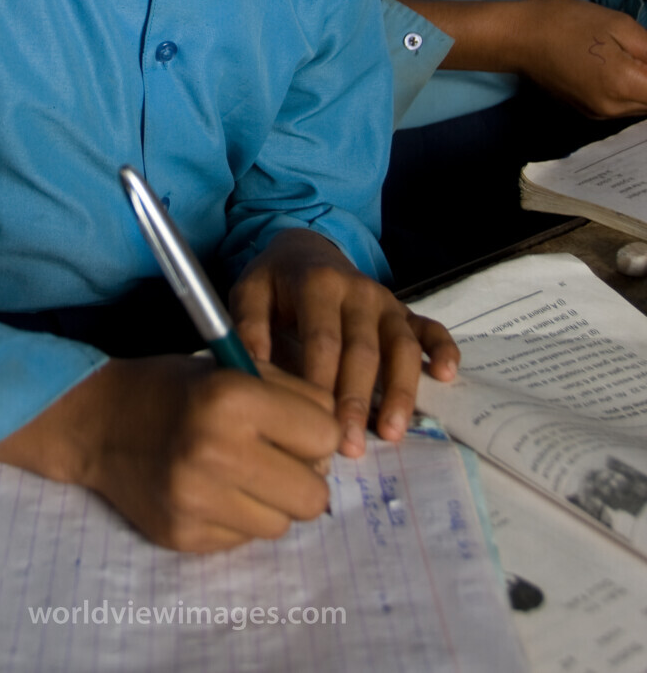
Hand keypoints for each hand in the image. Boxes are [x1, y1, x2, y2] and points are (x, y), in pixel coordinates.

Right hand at [0, 352, 339, 552]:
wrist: (99, 422)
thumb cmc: (176, 388)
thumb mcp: (233, 367)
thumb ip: (293, 396)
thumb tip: (336, 444)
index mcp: (231, 397)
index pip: (325, 434)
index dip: (315, 429)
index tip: (294, 425)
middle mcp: (214, 452)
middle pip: (314, 495)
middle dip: (303, 475)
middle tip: (278, 458)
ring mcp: (196, 501)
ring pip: (283, 525)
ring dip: (271, 501)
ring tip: (242, 474)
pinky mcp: (183, 537)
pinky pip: (245, 541)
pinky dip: (238, 518)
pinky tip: (213, 491)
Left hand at [229, 229, 458, 457]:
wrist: (305, 249)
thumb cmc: (275, 282)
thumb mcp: (250, 292)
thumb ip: (248, 327)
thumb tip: (250, 371)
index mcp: (318, 284)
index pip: (323, 338)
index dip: (321, 381)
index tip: (316, 422)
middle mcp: (358, 291)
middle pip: (363, 350)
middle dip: (358, 400)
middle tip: (351, 445)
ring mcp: (386, 302)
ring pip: (401, 346)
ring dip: (400, 391)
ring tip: (393, 432)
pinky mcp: (404, 311)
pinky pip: (431, 328)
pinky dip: (444, 349)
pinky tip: (447, 375)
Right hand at [512, 0, 646, 118]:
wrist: (519, 38)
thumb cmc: (567, 23)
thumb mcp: (620, 26)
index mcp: (625, 85)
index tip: (646, 57)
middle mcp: (613, 109)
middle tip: (641, 54)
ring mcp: (598, 115)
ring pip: (641, 108)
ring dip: (644, 88)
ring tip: (631, 60)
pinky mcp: (586, 112)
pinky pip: (621, 107)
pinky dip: (629, 92)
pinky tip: (618, 69)